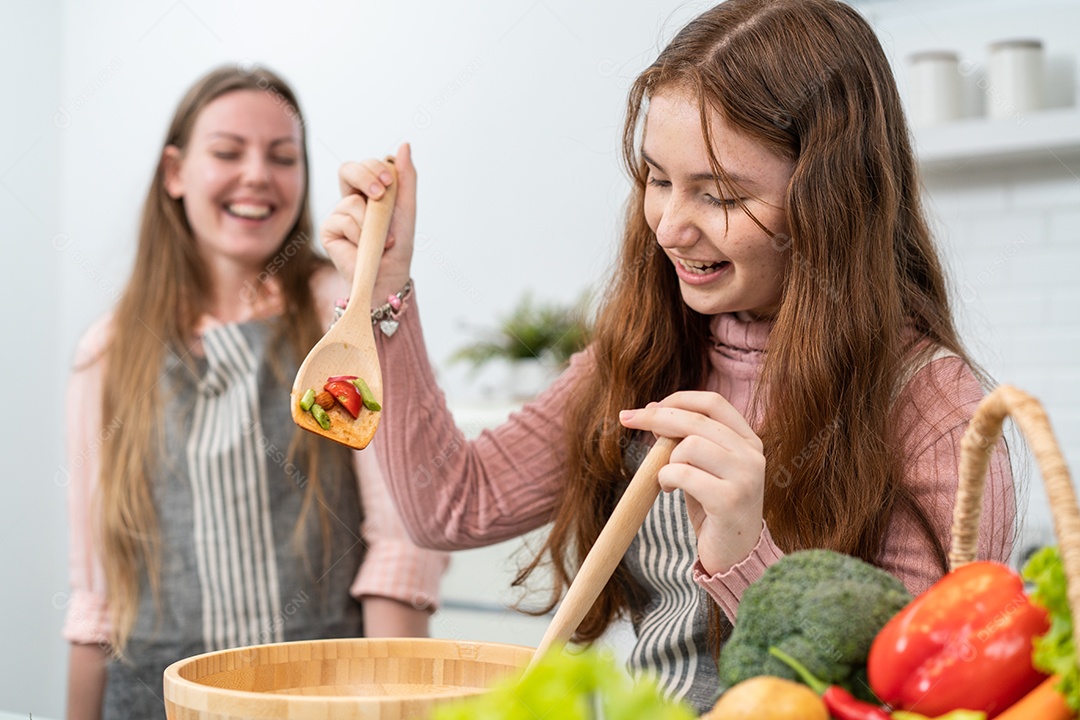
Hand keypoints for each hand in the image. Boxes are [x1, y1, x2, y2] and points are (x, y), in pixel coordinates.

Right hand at [321, 142, 416, 307]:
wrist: (388, 274)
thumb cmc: (398, 244)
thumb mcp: (406, 208)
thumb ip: (405, 178)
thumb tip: (404, 145)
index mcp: (369, 191)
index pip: (366, 165)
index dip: (375, 167)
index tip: (388, 181)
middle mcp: (351, 200)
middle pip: (347, 169)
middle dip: (365, 176)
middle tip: (379, 194)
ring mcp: (338, 214)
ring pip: (351, 203)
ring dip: (372, 223)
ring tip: (380, 239)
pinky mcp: (328, 231)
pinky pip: (343, 221)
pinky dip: (359, 235)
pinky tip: (363, 247)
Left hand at [619, 391, 764, 574]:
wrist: (736, 555)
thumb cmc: (715, 508)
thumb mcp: (703, 468)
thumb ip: (687, 440)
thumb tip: (653, 409)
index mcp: (749, 441)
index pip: (713, 403)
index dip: (678, 399)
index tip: (648, 407)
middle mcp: (753, 455)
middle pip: (696, 419)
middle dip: (655, 417)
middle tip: (628, 420)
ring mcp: (745, 477)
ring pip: (689, 445)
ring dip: (666, 460)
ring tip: (666, 479)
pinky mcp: (730, 500)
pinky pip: (684, 474)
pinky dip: (666, 478)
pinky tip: (668, 490)